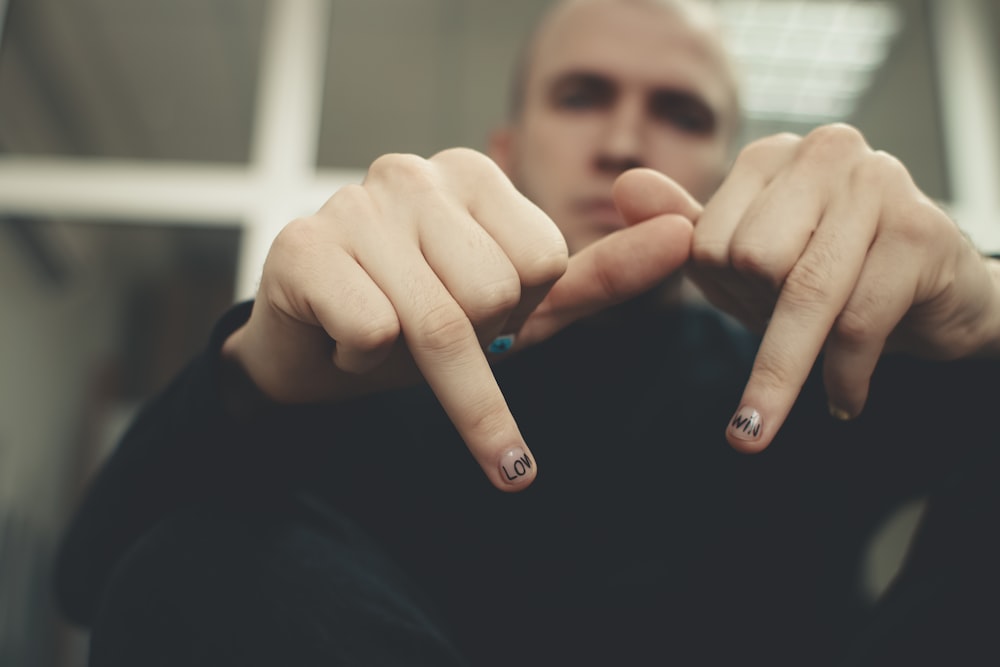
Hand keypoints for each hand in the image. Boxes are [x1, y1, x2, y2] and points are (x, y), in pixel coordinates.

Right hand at [223, 150, 697, 489]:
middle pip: (496, 294)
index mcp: (475, 174)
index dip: (516, 313)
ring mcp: (353, 203)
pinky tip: (340, 337)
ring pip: (439, 320)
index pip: (546, 264)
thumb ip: (605, 274)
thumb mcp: (526, 308)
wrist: (316, 356)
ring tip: (384, 333)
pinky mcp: (300, 246)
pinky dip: (365, 361)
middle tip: (425, 328)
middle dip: (470, 342)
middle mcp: (413, 171)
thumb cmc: (424, 325)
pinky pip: (374, 332)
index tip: (474, 312)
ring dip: (415, 360)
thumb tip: (686, 236)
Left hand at [686, 123, 999, 452]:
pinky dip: (842, 378)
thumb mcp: (744, 258)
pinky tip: (844, 398)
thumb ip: (685, 229)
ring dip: (786, 372)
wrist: (935, 297)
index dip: (724, 289)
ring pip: (804, 293)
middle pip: (751, 260)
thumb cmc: (827, 275)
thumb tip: (623, 185)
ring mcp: (880, 184)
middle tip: (789, 330)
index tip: (755, 302)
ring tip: (770, 417)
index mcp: (772, 155)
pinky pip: (857, 324)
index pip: (706, 241)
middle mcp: (827, 152)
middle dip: (762, 313)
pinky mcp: (922, 232)